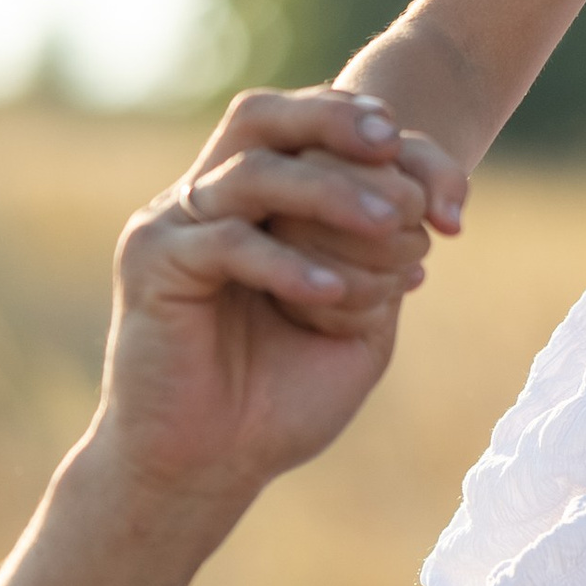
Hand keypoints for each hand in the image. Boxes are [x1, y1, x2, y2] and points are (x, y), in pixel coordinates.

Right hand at [88, 90, 432, 512]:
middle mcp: (206, 200)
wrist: (210, 467)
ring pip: (253, 173)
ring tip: (388, 224)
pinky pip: (228, 242)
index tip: (421, 160)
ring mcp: (173, 226)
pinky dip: (287, 262)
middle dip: (332, 118)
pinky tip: (331, 293)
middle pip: (261, 117)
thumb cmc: (281, 400)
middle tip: (391, 143)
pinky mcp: (153, 264)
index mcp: (253, 205)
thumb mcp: (358, 325)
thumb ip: (385, 262)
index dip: (360, 127)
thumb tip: (433, 210)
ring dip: (329, 191)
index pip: (302, 128)